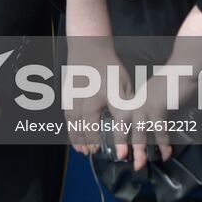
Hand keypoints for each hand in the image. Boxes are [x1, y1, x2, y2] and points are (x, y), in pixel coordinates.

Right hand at [64, 37, 131, 157]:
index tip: (122, 155)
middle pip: (89, 122)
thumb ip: (126, 103)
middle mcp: (91, 93)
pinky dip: (70, 129)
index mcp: (110, 90)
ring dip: (78, 137)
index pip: (118, 118)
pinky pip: (67, 115)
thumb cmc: (109, 66)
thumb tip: (133, 123)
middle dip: (92, 139)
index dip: (120, 139)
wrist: (88, 47)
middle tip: (95, 152)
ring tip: (83, 151)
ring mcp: (77, 93)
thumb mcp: (124, 83)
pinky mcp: (68, 93)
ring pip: (75, 120)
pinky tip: (74, 139)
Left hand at [127, 73, 174, 170]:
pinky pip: (159, 131)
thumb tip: (157, 122)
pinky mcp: (158, 108)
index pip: (124, 114)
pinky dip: (163, 145)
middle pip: (125, 122)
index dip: (120, 128)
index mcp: (138, 96)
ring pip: (139, 130)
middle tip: (120, 157)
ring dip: (139, 149)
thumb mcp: (159, 93)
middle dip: (121, 141)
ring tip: (139, 164)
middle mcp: (139, 100)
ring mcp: (147, 103)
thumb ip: (155, 106)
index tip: (118, 141)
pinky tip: (166, 154)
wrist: (186, 68)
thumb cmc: (176, 79)